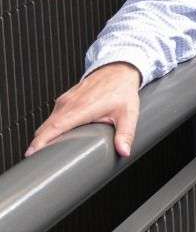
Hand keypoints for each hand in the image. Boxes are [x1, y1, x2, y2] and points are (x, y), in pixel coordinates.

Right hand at [27, 62, 142, 157]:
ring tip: (44, 153)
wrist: (118, 71)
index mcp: (81, 108)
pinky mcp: (65, 100)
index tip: (32, 153)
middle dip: (38, 144)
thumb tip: (123, 151)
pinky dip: (49, 128)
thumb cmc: (122, 90)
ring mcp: (65, 101)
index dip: (41, 141)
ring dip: (43, 136)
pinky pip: (52, 117)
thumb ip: (125, 134)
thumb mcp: (128, 114)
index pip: (54, 127)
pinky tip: (54, 138)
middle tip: (37, 161)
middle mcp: (69, 104)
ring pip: (48, 122)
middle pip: (45, 127)